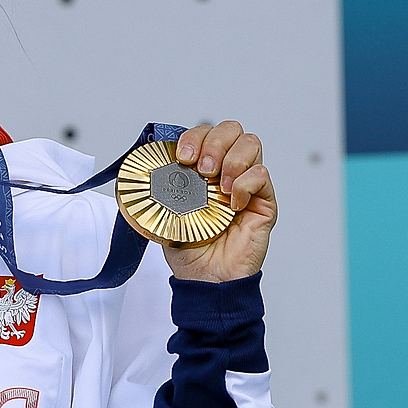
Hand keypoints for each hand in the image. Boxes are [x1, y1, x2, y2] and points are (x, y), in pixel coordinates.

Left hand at [155, 120, 275, 282]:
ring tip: (220, 186)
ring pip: (250, 144)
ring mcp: (247, 184)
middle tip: (202, 169)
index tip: (183, 157)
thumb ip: (160, 188)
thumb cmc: (189, 249)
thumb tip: (144, 170)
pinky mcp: (263, 200)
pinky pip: (262, 174)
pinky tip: (233, 202)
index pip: (205, 133)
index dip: (195, 137)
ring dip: (232, 159)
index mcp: (202, 170)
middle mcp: (226, 171)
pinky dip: (246, 183)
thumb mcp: (164, 212)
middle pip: (232, 130)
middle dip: (215, 142)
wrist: (206, 278)